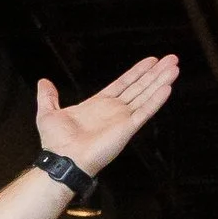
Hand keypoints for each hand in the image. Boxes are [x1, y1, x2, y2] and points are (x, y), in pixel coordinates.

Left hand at [35, 56, 178, 179]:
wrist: (62, 159)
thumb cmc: (56, 142)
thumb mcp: (48, 112)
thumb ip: (49, 96)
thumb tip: (43, 82)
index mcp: (98, 105)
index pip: (123, 84)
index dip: (137, 72)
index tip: (150, 62)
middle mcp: (113, 111)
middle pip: (140, 87)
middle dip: (155, 73)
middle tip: (171, 59)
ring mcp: (122, 119)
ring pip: (146, 96)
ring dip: (160, 81)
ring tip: (174, 68)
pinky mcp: (127, 128)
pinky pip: (145, 111)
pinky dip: (156, 100)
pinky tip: (167, 88)